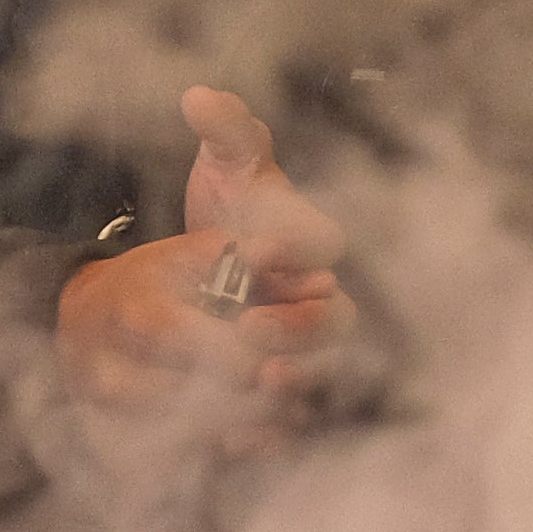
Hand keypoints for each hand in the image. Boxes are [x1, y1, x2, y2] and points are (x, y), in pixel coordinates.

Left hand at [55, 87, 358, 421]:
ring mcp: (308, 350)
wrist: (199, 276)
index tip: (254, 248)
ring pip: (321, 373)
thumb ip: (226, 133)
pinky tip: (236, 435)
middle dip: (299, 326)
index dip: (296, 248)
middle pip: (333, 320)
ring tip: (261, 383)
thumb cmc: (228, 212)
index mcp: (314, 246)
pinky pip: (292, 418)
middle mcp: (322, 299)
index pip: (323, 247)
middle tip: (249, 328)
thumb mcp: (223, 168)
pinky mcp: (286, 391)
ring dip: (296, 383)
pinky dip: (270, 428)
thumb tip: (199, 96)